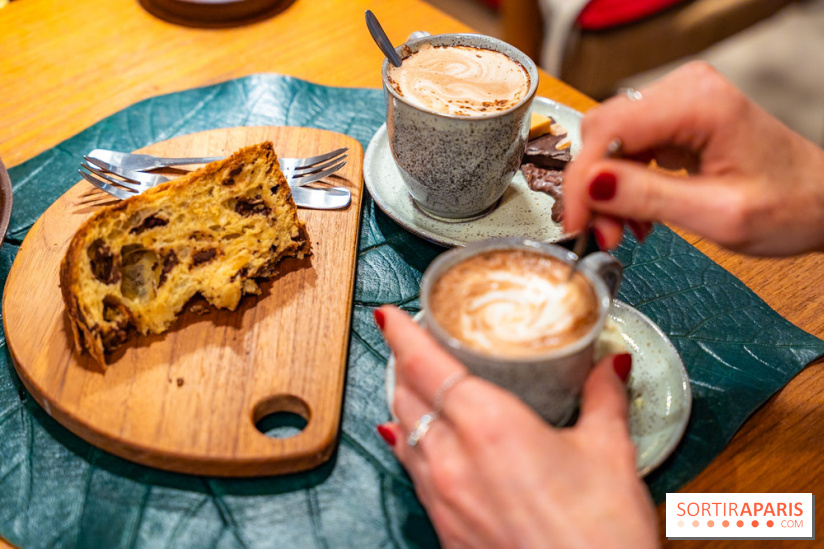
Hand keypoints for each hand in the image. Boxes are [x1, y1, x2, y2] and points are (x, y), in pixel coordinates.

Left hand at [375, 306, 657, 548]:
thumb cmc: (599, 538)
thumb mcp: (609, 455)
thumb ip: (603, 399)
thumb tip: (608, 366)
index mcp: (490, 427)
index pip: (425, 365)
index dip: (401, 335)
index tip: (388, 316)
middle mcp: (453, 460)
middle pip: (405, 396)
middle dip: (400, 364)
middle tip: (407, 344)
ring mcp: (443, 498)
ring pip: (403, 435)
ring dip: (402, 403)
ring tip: (412, 385)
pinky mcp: (445, 530)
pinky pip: (413, 474)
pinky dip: (411, 447)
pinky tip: (422, 444)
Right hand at [563, 61, 823, 255]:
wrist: (821, 201)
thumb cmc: (790, 205)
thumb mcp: (717, 214)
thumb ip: (649, 197)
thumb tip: (590, 187)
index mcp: (699, 104)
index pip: (609, 131)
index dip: (582, 180)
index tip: (577, 222)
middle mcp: (686, 89)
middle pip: (603, 132)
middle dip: (594, 188)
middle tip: (603, 231)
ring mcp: (680, 100)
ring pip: (609, 141)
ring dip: (607, 189)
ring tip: (624, 229)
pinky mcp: (677, 117)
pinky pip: (628, 146)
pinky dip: (623, 183)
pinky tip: (637, 211)